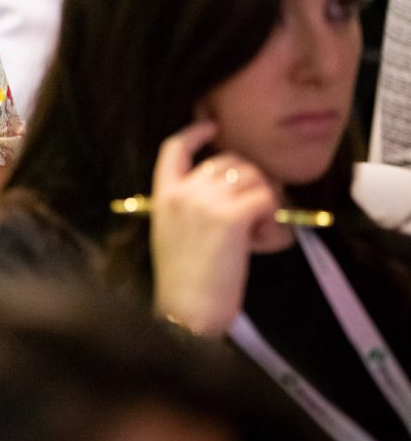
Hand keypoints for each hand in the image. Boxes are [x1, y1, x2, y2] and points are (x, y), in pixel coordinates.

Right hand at [149, 120, 285, 335]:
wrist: (185, 312)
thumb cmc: (183, 284)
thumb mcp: (174, 235)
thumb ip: (192, 208)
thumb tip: (235, 193)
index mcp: (163, 196)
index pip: (174, 149)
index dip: (195, 133)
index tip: (212, 128)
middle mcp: (182, 192)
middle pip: (230, 161)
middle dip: (253, 181)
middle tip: (259, 214)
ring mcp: (205, 202)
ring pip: (255, 178)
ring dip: (268, 203)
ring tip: (260, 235)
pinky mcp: (231, 218)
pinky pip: (268, 201)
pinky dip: (276, 223)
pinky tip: (264, 244)